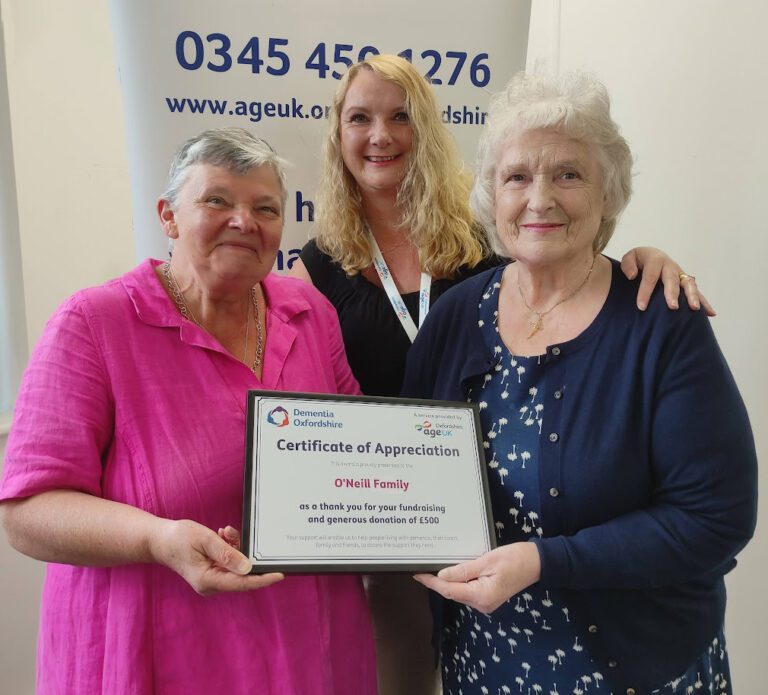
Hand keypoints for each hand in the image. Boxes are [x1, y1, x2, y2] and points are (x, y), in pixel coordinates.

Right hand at [150, 519, 283, 595]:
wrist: (159, 540)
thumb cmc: (178, 538)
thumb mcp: (204, 540)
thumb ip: (227, 553)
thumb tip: (248, 567)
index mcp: (208, 581)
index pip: (243, 583)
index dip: (263, 579)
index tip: (280, 573)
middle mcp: (211, 585)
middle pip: (241, 575)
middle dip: (246, 554)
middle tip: (235, 535)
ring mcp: (211, 580)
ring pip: (236, 566)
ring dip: (236, 548)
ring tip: (225, 533)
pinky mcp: (211, 573)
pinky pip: (229, 563)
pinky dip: (230, 549)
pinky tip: (223, 536)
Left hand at [413, 542, 540, 614]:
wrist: (537, 563)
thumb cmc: (514, 558)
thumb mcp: (487, 560)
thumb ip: (463, 570)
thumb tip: (442, 576)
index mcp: (482, 596)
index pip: (450, 590)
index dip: (432, 583)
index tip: (417, 574)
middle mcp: (482, 604)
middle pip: (453, 593)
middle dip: (437, 582)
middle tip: (421, 567)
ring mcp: (486, 602)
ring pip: (460, 592)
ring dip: (447, 581)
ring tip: (432, 568)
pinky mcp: (488, 597)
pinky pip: (468, 590)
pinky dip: (458, 582)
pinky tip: (450, 572)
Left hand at [621, 247, 715, 314]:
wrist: (651, 257)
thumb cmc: (638, 261)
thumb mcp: (630, 257)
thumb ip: (628, 265)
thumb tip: (632, 275)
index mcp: (656, 260)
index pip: (650, 276)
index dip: (646, 291)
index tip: (641, 306)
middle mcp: (670, 266)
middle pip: (672, 280)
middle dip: (673, 293)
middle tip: (672, 307)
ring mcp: (680, 274)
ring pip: (689, 284)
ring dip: (693, 296)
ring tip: (694, 308)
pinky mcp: (686, 282)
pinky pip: (697, 292)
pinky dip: (705, 302)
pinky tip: (711, 313)